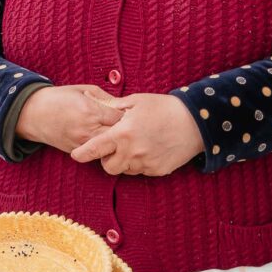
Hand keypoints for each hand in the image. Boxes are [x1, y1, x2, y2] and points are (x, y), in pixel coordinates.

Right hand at [16, 84, 123, 153]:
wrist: (33, 113)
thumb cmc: (59, 97)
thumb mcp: (84, 89)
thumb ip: (106, 98)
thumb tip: (124, 105)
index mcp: (91, 111)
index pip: (121, 119)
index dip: (129, 116)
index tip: (131, 113)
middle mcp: (87, 129)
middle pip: (119, 136)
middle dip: (126, 131)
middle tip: (129, 126)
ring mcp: (81, 143)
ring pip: (109, 148)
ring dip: (116, 142)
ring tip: (119, 135)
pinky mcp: (76, 151)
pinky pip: (96, 153)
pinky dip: (103, 148)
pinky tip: (105, 140)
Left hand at [71, 93, 204, 176]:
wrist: (196, 121)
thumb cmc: (163, 107)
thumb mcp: (136, 102)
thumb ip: (112, 106)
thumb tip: (92, 100)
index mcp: (123, 134)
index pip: (94, 149)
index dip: (82, 154)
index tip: (76, 155)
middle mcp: (132, 152)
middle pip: (108, 167)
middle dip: (107, 159)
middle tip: (115, 147)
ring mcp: (145, 163)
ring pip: (125, 170)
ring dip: (125, 161)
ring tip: (136, 144)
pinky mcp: (157, 170)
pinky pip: (141, 171)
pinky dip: (140, 163)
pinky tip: (150, 149)